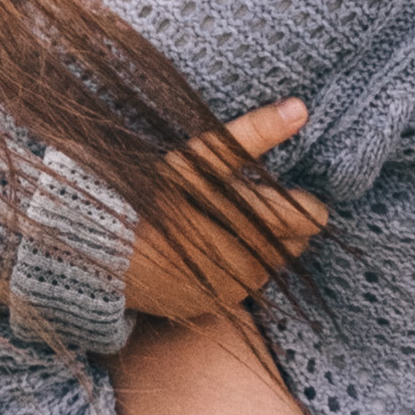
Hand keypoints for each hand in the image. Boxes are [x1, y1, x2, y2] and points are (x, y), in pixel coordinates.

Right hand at [123, 97, 328, 317]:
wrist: (102, 247)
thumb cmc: (153, 194)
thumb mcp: (202, 158)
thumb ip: (255, 134)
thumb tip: (301, 108)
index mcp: (260, 227)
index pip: (312, 218)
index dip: (297, 201)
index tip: (271, 191)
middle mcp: (254, 266)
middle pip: (292, 244)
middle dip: (276, 224)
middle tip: (240, 203)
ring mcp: (234, 292)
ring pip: (266, 266)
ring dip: (255, 246)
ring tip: (218, 224)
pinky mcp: (212, 306)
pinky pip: (238, 288)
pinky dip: (230, 269)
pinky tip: (204, 250)